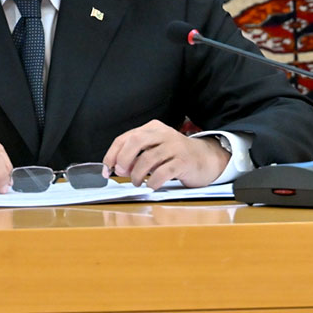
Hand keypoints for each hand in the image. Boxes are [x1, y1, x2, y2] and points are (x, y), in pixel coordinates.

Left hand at [103, 120, 230, 189]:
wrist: (205, 158)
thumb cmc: (174, 155)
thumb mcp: (154, 149)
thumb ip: (136, 155)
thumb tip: (117, 167)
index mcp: (152, 128)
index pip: (125, 137)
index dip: (112, 154)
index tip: (107, 169)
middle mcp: (163, 134)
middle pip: (135, 142)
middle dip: (123, 159)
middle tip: (122, 173)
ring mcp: (175, 147)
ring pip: (148, 159)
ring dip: (137, 174)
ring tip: (137, 182)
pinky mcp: (184, 161)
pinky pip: (162, 172)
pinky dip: (152, 181)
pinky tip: (151, 185)